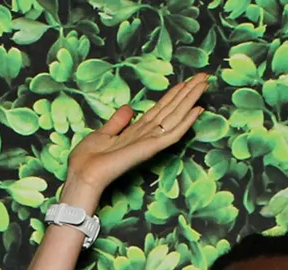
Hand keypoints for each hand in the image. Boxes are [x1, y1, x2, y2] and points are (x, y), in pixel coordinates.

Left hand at [61, 73, 208, 208]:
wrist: (82, 175)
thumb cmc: (88, 160)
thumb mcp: (103, 133)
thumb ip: (118, 122)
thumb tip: (129, 108)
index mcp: (137, 132)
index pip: (160, 110)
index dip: (174, 95)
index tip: (186, 81)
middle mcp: (147, 136)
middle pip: (172, 110)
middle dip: (188, 93)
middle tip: (204, 76)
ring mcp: (150, 142)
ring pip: (176, 117)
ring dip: (190, 100)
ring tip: (204, 83)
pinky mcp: (150, 149)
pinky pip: (172, 134)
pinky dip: (186, 122)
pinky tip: (198, 110)